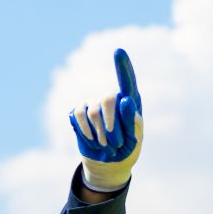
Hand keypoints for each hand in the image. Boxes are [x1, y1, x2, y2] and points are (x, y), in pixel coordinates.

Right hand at [69, 48, 143, 191]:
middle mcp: (110, 98)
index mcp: (130, 101)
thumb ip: (133, 120)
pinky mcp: (77, 112)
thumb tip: (126, 100)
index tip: (119, 51)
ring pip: (92, 113)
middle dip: (112, 125)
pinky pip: (78, 117)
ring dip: (102, 135)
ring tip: (108, 146)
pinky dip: (87, 134)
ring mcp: (92, 103)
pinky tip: (94, 142)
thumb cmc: (128, 148)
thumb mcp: (135, 138)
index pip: (127, 81)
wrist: (109, 162)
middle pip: (108, 100)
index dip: (123, 66)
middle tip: (117, 143)